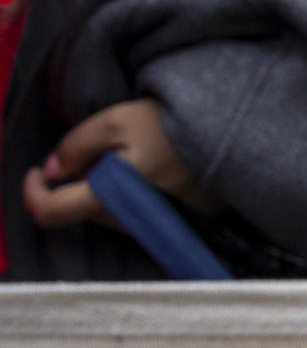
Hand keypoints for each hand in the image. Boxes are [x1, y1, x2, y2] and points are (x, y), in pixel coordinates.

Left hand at [21, 98, 221, 228]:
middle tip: (96, 151)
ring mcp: (153, 226)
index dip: (31, 192)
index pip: (50, 212)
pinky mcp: (175, 223)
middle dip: (77, 184)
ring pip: (109, 214)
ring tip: (128, 157)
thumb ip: (75, 145)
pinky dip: (130, 195)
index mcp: (107, 196)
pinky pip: (136, 215)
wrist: (233, 137)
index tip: (36, 170)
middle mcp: (127, 220)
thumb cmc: (172, 127)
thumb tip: (51, 169)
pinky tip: (150, 170)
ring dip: (104, 190)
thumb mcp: (114, 121)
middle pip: (83, 211)